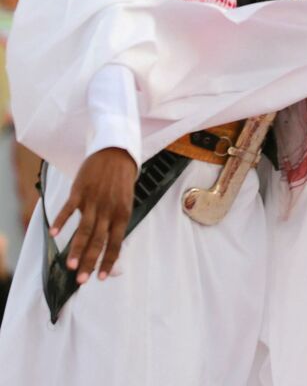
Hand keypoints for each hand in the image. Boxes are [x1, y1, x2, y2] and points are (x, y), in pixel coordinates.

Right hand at [50, 147, 137, 283]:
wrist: (116, 153)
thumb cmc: (120, 182)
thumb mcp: (125, 203)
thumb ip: (117, 223)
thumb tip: (112, 246)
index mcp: (123, 214)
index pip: (116, 243)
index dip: (108, 261)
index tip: (101, 278)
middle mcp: (109, 210)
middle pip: (98, 240)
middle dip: (89, 262)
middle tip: (80, 280)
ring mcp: (94, 200)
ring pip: (84, 229)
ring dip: (76, 248)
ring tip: (69, 265)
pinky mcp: (80, 191)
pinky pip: (69, 208)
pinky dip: (61, 220)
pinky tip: (54, 233)